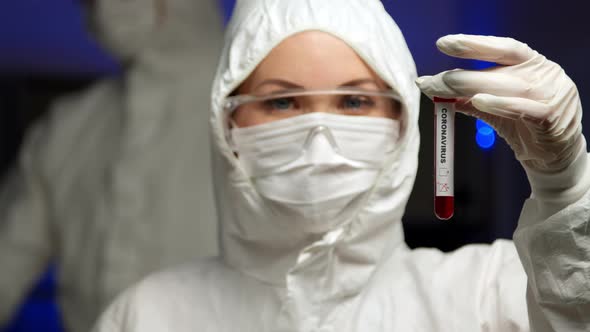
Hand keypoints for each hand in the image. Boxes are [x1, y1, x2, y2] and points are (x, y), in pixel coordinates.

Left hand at [416, 34, 583, 173]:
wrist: (551, 158)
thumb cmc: (523, 126)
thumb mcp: (495, 107)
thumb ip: (469, 97)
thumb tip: (435, 90)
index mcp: (532, 64)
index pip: (503, 48)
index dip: (474, 44)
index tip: (443, 44)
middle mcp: (544, 74)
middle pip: (498, 69)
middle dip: (460, 75)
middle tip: (430, 81)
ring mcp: (551, 95)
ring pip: (507, 86)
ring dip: (472, 86)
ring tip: (444, 88)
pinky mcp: (551, 119)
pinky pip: (523, 108)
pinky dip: (500, 104)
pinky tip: (478, 101)